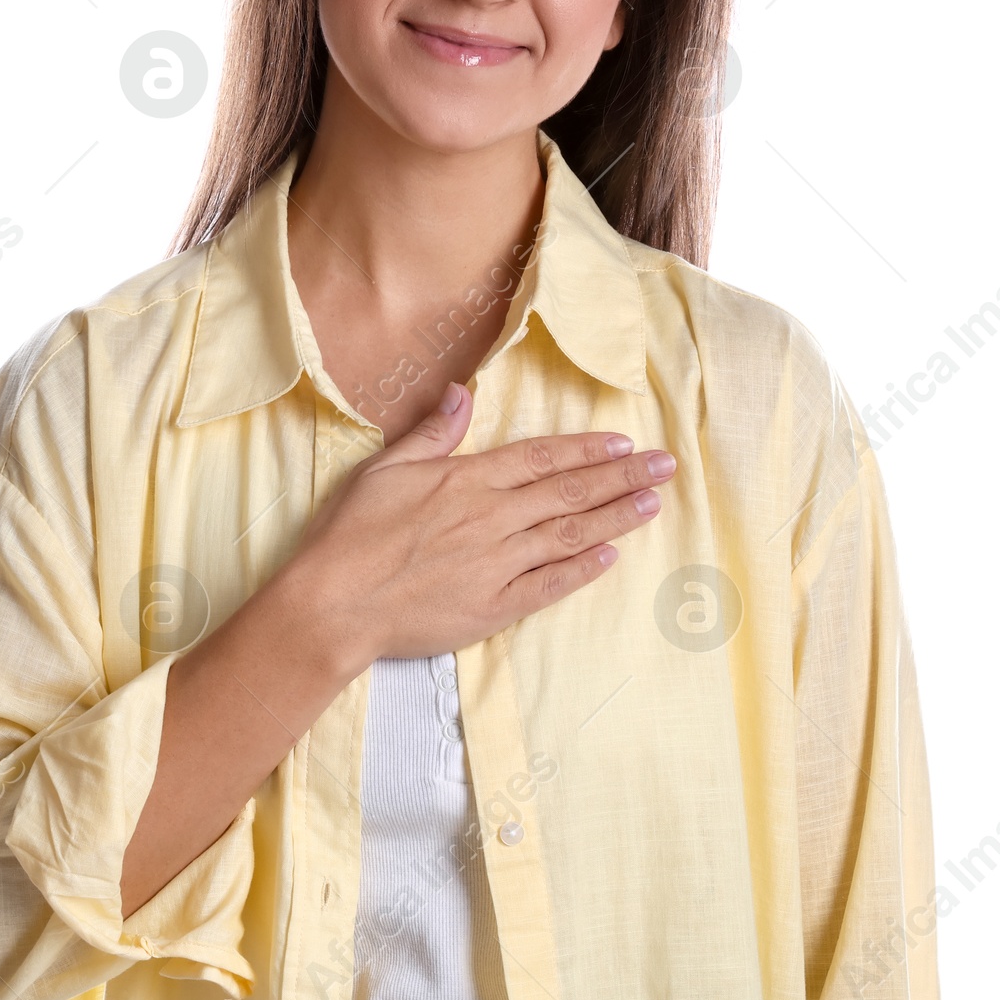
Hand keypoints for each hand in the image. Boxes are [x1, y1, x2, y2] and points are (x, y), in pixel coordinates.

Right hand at [285, 379, 675, 671]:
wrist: (334, 604)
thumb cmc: (352, 534)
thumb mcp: (385, 468)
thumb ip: (432, 433)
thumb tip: (462, 392)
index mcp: (468, 480)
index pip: (542, 458)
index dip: (587, 450)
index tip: (623, 444)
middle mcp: (492, 517)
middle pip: (569, 492)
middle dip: (622, 478)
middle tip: (665, 467)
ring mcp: (497, 564)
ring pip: (570, 534)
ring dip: (615, 518)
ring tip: (652, 504)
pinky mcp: (494, 606)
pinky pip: (549, 585)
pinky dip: (582, 570)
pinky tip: (609, 557)